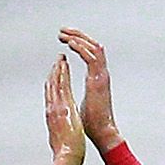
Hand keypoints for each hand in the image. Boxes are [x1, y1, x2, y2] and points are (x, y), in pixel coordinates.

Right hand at [44, 54, 87, 164]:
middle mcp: (51, 109)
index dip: (52, 83)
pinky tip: (64, 64)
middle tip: (57, 60)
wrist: (66, 157)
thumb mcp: (59, 138)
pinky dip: (63, 73)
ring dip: (58, 69)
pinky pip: (63, 85)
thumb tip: (58, 130)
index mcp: (52, 116)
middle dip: (54, 72)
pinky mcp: (64, 106)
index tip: (56, 73)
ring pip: (55, 83)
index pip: (51, 96)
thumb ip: (58, 130)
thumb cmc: (65, 152)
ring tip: (61, 58)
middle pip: (51, 86)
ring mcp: (57, 107)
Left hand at [56, 28, 117, 147]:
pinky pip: (92, 58)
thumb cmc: (91, 124)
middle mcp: (101, 75)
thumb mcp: (79, 104)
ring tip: (64, 34)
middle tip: (62, 31)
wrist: (101, 133)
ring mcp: (101, 77)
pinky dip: (81, 49)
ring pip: (94, 48)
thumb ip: (73, 95)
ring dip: (78, 39)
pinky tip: (70, 44)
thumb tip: (65, 96)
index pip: (90, 54)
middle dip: (77, 36)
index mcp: (95, 79)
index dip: (77, 44)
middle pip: (93, 46)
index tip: (64, 38)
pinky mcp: (99, 81)